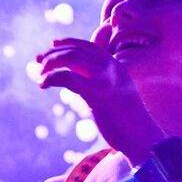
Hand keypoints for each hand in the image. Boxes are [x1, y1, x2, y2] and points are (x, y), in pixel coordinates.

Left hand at [35, 35, 162, 160]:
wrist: (142, 139)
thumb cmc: (128, 122)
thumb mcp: (115, 96)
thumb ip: (100, 83)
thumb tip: (81, 81)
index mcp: (116, 67)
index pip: (90, 46)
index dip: (70, 42)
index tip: (53, 44)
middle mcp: (111, 68)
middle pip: (77, 50)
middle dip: (54, 53)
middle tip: (38, 61)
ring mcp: (105, 79)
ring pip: (71, 59)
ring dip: (51, 63)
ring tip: (40, 74)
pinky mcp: (97, 94)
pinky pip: (68, 77)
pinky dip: (52, 77)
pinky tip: (43, 84)